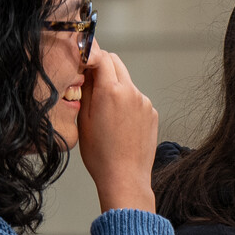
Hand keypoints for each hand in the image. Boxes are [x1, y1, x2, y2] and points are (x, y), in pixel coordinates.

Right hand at [76, 48, 158, 213]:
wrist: (125, 177)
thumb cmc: (100, 154)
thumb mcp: (83, 119)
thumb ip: (85, 89)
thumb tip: (86, 71)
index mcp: (111, 91)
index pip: (102, 56)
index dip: (90, 57)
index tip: (82, 63)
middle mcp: (131, 92)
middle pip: (116, 63)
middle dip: (103, 68)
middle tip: (90, 84)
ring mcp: (144, 102)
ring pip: (127, 82)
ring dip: (116, 87)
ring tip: (106, 112)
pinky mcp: (152, 113)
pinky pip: (136, 98)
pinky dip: (127, 102)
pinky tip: (120, 123)